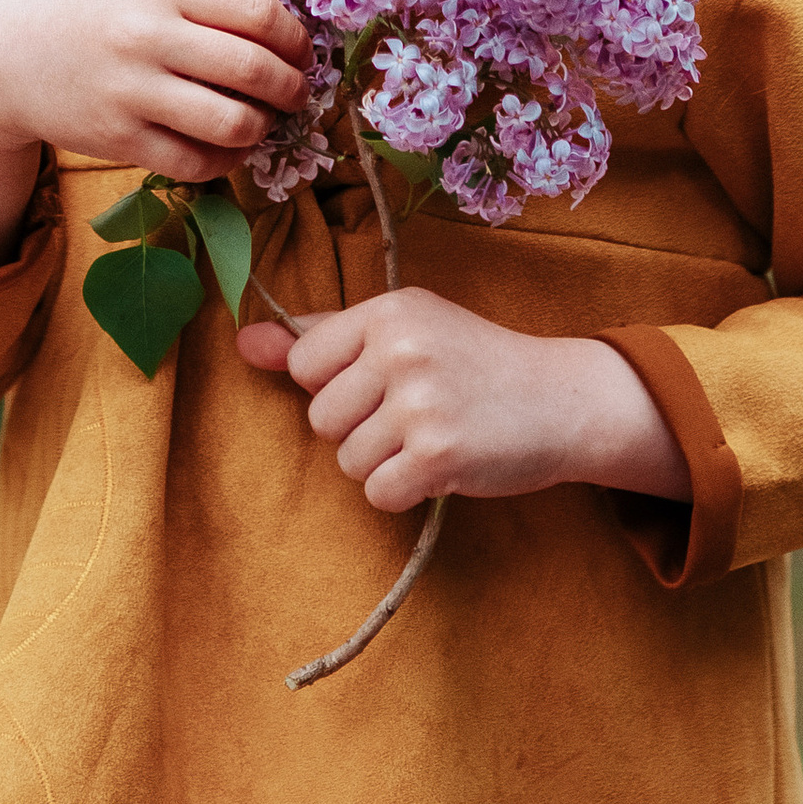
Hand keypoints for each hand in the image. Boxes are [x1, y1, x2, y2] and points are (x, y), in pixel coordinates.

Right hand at [0, 0, 308, 268]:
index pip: (255, 10)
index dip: (294, 34)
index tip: (301, 48)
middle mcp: (146, 37)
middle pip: (251, 68)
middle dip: (292, 85)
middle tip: (298, 89)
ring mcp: (130, 93)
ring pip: (229, 123)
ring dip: (264, 127)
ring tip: (266, 119)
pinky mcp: (117, 141)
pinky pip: (192, 163)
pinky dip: (225, 161)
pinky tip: (228, 146)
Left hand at [236, 289, 687, 511]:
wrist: (560, 398)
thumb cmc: (474, 361)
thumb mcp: (405, 330)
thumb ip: (324, 336)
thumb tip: (243, 342)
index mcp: (389, 309)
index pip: (305, 364)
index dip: (337, 385)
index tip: (382, 381)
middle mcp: (401, 348)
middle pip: (321, 419)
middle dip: (359, 429)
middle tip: (414, 413)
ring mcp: (420, 402)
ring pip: (347, 461)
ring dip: (383, 463)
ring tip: (431, 436)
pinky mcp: (438, 455)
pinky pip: (378, 494)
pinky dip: (404, 492)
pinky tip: (440, 466)